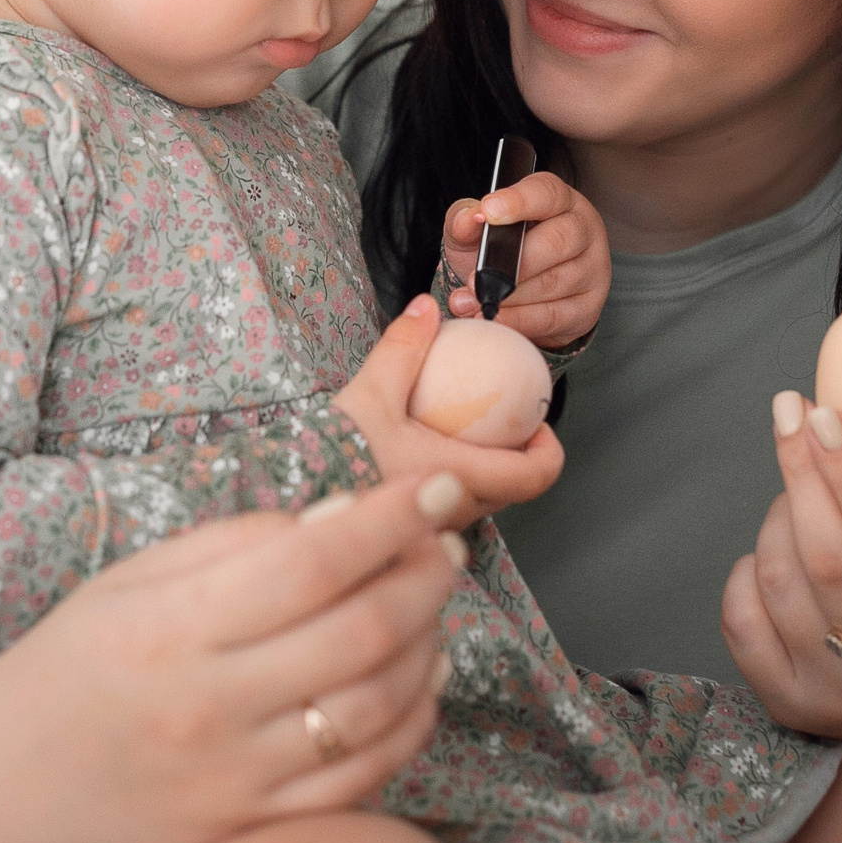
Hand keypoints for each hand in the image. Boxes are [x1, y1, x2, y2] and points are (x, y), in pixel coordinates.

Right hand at [0, 472, 469, 842]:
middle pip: (360, 630)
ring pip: (375, 706)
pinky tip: (422, 679)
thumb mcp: (130, 579)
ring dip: (431, 643)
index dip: (390, 519)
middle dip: (427, 574)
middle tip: (449, 536)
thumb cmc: (71, 664)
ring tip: (435, 600)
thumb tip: (342, 516)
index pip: (310, 560)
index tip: (440, 485)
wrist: (1, 788)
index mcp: (170, 624)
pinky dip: (411, 723)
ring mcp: (234, 773)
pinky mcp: (249, 823)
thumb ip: (235, 544)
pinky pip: (361, 778)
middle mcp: (207, 702)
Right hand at [333, 294, 565, 523]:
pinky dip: (452, 479)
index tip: (537, 422)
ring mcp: (434, 528)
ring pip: (481, 499)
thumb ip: (402, 347)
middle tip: (500, 419)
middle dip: (516, 455)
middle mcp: (455, 511)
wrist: (293, 502)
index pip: (534, 476)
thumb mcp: (370, 393)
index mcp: (460, 478)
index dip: (548, 449)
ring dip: (483, 468)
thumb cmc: (335, 457)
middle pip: (512, 489)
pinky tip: (422, 452)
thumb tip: (427, 308)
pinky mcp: (412, 534)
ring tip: (459, 431)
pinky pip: (450, 505)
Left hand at [439, 171, 607, 350]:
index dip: (518, 201)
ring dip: (509, 297)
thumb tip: (470, 219)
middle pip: (557, 241)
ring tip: (473, 301)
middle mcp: (584, 230)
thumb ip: (465, 220)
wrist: (514, 292)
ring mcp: (592, 269)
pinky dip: (519, 320)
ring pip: (554, 282)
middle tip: (475, 279)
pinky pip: (554, 316)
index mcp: (560, 201)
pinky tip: (495, 318)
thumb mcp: (476, 230)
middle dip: (511, 264)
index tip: (489, 211)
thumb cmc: (500, 251)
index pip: (546, 193)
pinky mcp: (587, 307)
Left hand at [719, 360, 841, 785]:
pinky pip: (741, 617)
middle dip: (803, 475)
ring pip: (782, 582)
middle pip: (830, 561)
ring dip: (780, 515)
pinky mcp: (786, 704)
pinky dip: (750, 566)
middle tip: (790, 413)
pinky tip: (776, 546)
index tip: (827, 412)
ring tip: (799, 487)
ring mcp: (835, 694)